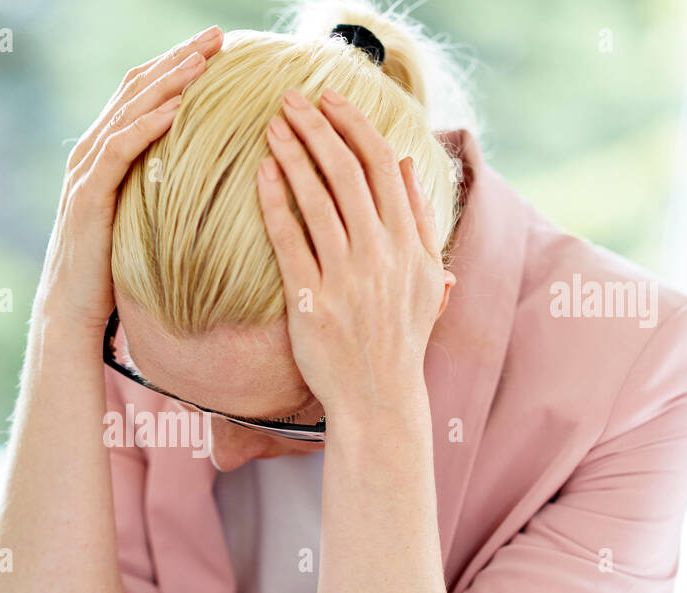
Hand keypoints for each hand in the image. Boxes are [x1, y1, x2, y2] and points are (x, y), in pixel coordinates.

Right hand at [34, 25, 223, 335]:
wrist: (73, 311)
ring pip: (128, 112)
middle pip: (137, 90)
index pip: (143, 95)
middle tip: (218, 36)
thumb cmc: (112, 272)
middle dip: (178, 59)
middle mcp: (91, 153)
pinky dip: (147, 125)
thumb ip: (160, 189)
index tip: (219, 48)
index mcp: (105, 153)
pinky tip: (176, 109)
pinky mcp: (87, 197)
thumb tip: (206, 176)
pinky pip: (119, 150)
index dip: (178, 66)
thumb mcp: (142, 219)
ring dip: (168, 82)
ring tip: (203, 60)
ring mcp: (85, 172)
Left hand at [256, 86, 453, 418]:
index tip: (330, 100)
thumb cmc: (398, 338)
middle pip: (348, 173)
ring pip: (317, 200)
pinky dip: (275, 203)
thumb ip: (418, 219)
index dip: (354, 126)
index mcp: (409, 244)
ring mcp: (346, 278)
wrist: (378, 398)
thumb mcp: (424, 278)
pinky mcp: (311, 302)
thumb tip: (404, 164)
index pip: (382, 166)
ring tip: (271, 126)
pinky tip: (262, 174)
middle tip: (290, 99)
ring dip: (293, 155)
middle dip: (317, 128)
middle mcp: (381, 255)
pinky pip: (290, 241)